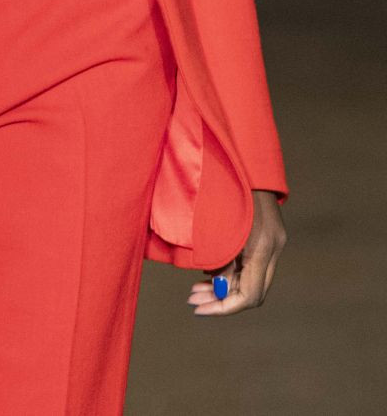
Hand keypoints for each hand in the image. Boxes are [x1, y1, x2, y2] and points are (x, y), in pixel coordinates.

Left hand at [187, 189, 285, 315]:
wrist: (247, 158)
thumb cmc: (228, 186)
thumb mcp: (220, 225)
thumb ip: (223, 260)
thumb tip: (221, 290)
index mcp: (264, 246)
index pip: (249, 295)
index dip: (223, 307)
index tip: (198, 308)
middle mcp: (274, 247)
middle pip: (252, 291)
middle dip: (222, 299)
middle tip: (193, 298)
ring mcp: (274, 242)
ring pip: (252, 279)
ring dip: (225, 287)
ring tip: (196, 290)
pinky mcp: (268, 236)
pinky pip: (252, 265)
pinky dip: (232, 273)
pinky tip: (209, 272)